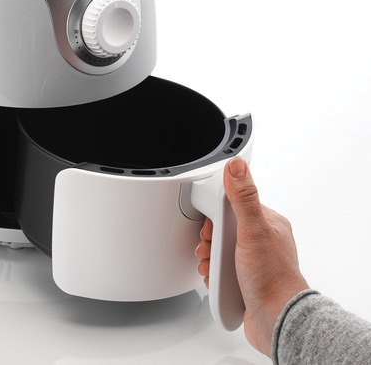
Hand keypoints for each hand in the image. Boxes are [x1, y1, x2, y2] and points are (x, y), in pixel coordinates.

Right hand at [195, 157, 309, 356]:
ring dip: (209, 258)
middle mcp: (261, 240)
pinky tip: (214, 278)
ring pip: (221, 250)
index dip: (216, 216)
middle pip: (223, 229)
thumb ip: (244, 197)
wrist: (277, 319)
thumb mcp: (253, 230)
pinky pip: (222, 270)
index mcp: (267, 223)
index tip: (210, 227)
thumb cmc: (271, 277)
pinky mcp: (245, 280)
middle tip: (208, 248)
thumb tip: (237, 165)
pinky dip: (214, 274)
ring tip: (209, 265)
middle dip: (209, 240)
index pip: (233, 207)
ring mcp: (253, 261)